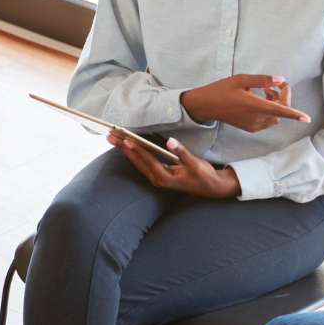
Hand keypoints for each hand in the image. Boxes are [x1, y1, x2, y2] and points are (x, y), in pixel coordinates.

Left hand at [112, 132, 239, 198]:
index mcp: (165, 178)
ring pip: (137, 162)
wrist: (212, 188)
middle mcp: (158, 179)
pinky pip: (142, 163)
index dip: (137, 150)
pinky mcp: (159, 174)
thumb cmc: (205, 177)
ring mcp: (158, 177)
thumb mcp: (196, 164)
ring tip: (114, 139)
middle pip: (137, 161)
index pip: (148, 161)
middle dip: (124, 148)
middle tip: (111, 136)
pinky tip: (127, 145)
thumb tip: (171, 141)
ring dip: (126, 150)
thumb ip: (182, 153)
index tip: (126, 140)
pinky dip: (134, 153)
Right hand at [180, 74, 310, 131]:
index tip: (306, 118)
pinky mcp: (250, 128)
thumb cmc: (222, 90)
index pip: (280, 110)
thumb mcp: (241, 79)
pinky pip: (267, 121)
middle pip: (280, 111)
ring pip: (275, 117)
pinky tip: (260, 101)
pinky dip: (270, 111)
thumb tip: (281, 80)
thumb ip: (262, 80)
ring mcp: (253, 125)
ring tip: (265, 92)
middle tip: (274, 85)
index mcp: (254, 105)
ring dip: (276, 105)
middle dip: (283, 98)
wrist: (206, 106)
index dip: (294, 114)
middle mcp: (255, 118)